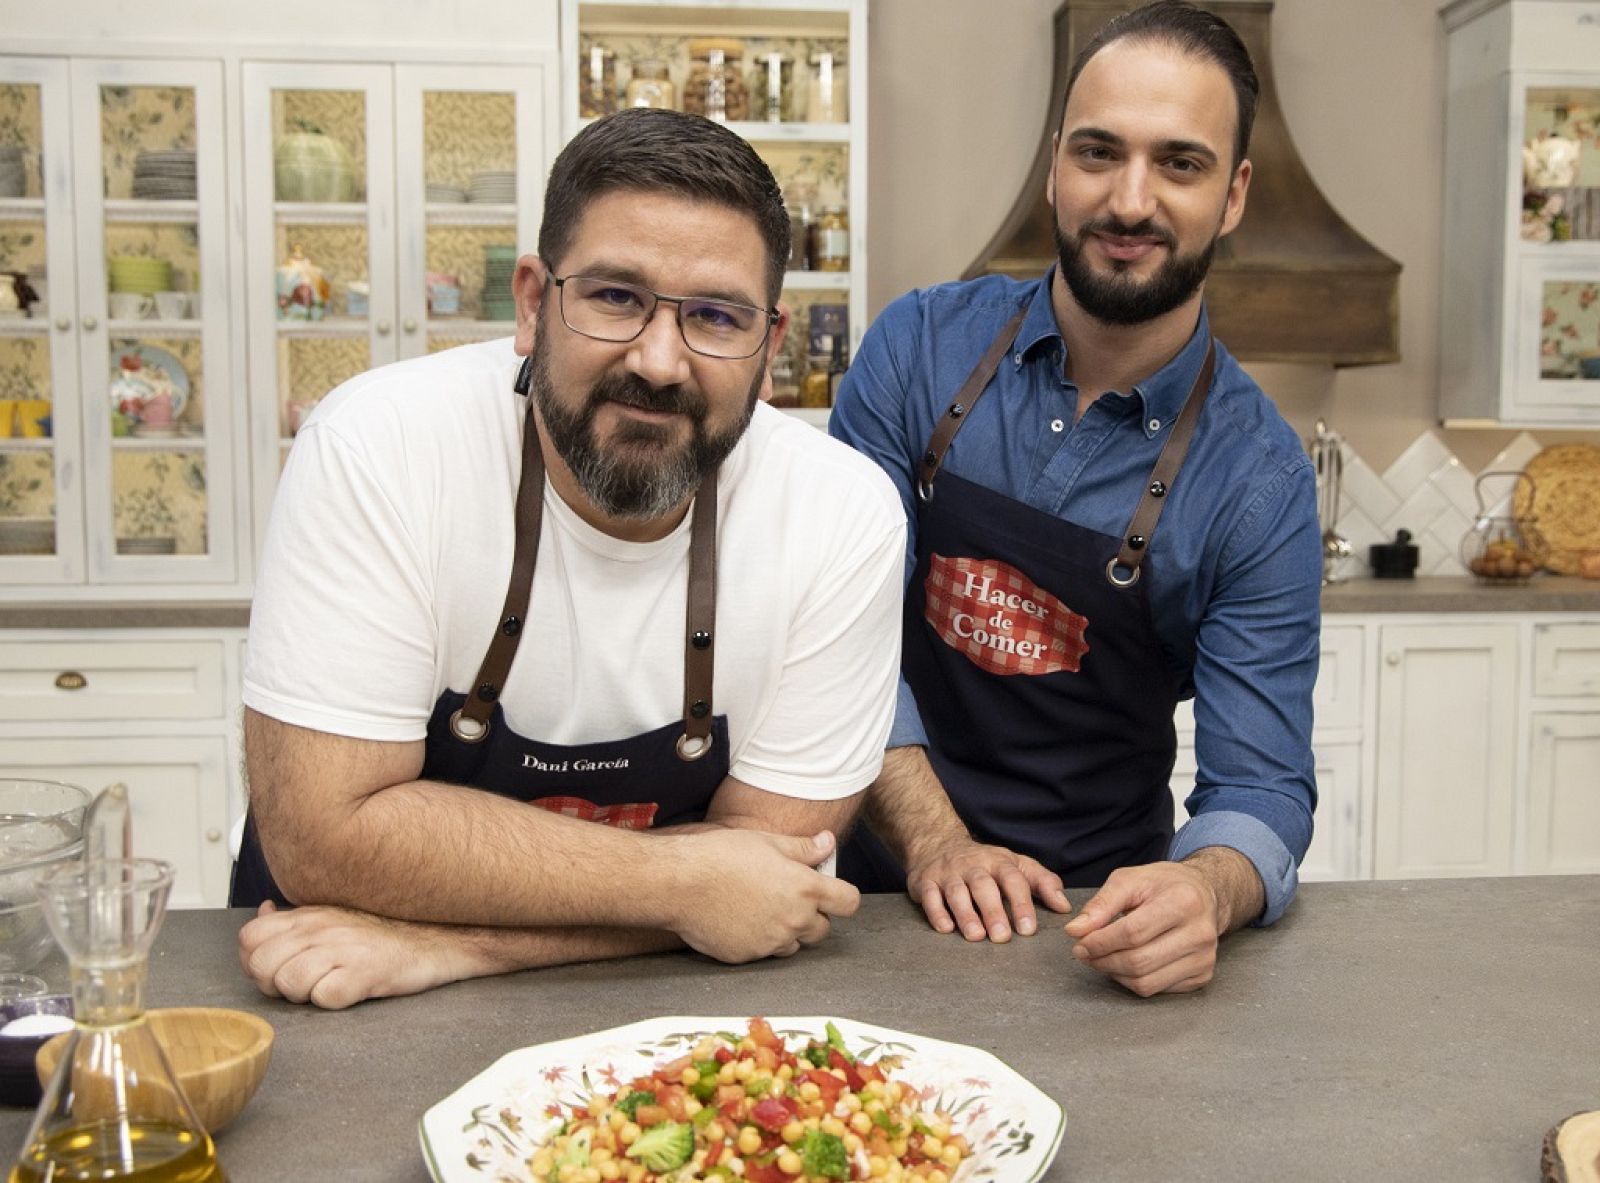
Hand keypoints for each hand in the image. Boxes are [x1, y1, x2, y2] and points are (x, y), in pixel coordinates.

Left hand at [238, 901, 474, 1009]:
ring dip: (304, 995)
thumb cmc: (383, 932)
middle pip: (262, 966)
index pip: (249, 939)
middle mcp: (322, 928)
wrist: (436, 937)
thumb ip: (294, 918)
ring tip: (328, 986)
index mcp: (309, 916)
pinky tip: (349, 990)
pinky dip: (333, 1001)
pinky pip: (327, 997)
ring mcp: (344, 949)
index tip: (279, 969)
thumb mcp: (333, 915)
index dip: (255, 962)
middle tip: (303, 984)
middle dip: (275, 984)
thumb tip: (263, 912)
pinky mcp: (367, 972)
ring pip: (290, 983)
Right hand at [669, 829, 859, 962]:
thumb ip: (803, 848)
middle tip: (788, 896)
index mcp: (804, 888)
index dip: (842, 895)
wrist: (679, 883)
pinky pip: (763, 953)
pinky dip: (758, 939)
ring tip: (761, 907)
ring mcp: (770, 942)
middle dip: (812, 915)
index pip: (849, 902)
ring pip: (793, 944)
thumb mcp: (767, 842)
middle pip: (823, 929)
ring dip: (787, 930)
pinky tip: (739, 918)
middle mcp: (793, 920)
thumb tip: (828, 842)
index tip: (830, 890)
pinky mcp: (747, 957)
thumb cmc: (721, 855)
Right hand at [906, 834, 1071, 942]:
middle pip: (983, 886)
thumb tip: (1064, 907)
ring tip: (976, 936)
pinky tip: (946, 928)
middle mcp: (973, 865)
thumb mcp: (1015, 865)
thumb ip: (1042, 883)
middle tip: (1002, 937)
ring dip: (966, 914)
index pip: (1013, 880)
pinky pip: (929, 896)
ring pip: (956, 892)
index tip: (1028, 929)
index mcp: (998, 862)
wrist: (937, 843)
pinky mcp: (925, 882)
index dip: (1021, 903)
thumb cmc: (984, 863)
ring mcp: (948, 873)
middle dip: (993, 911)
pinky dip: (936, 912)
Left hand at [1064, 857, 1235, 995]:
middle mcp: (1199, 933)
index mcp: (1183, 902)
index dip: (1100, 942)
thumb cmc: (1163, 885)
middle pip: (1138, 961)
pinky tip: (1126, 964)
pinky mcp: (1202, 976)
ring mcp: (1204, 958)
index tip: (1079, 943)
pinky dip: (1133, 981)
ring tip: (1102, 958)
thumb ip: (1101, 904)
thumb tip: (1075, 931)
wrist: (1204, 894)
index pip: (1132, 933)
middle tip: (1084, 953)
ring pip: (1146, 983)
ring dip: (1114, 974)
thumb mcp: (1129, 880)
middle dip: (1103, 961)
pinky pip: (1157, 990)